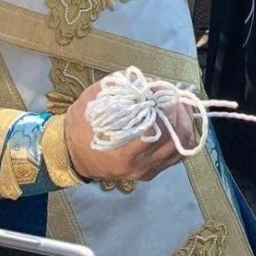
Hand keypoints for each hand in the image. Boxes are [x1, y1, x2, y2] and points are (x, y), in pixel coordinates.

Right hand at [64, 78, 195, 182]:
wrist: (71, 153)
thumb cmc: (82, 123)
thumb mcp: (96, 96)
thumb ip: (125, 86)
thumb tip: (153, 83)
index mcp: (124, 148)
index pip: (158, 126)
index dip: (166, 104)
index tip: (163, 89)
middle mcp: (139, 164)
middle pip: (177, 137)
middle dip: (181, 112)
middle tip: (175, 95)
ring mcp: (146, 170)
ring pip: (181, 147)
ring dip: (184, 123)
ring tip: (177, 106)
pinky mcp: (150, 172)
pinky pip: (176, 156)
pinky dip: (180, 137)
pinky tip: (174, 122)